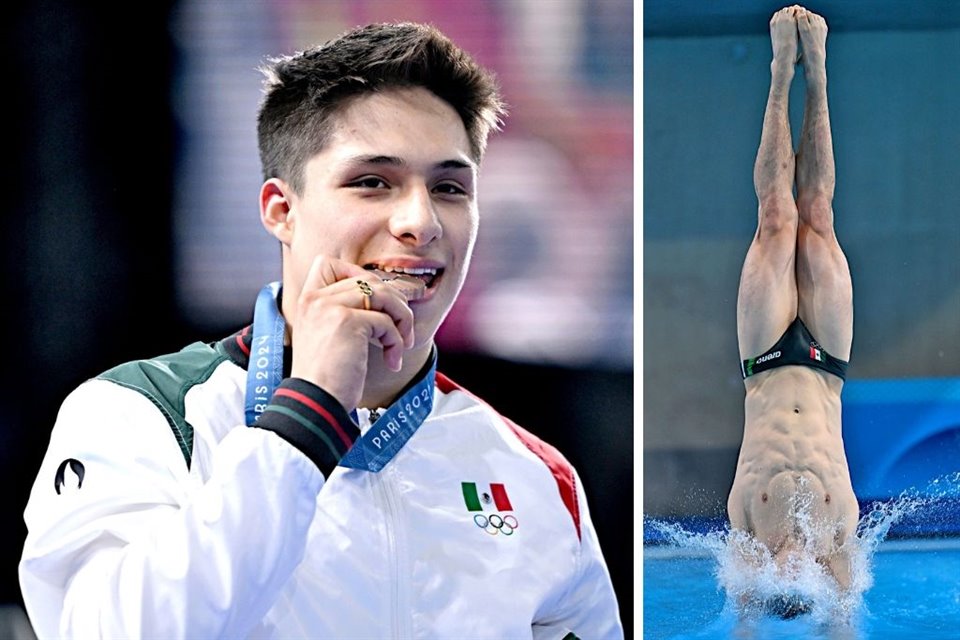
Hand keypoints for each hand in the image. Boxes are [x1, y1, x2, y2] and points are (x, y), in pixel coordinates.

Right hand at [288, 255, 415, 410]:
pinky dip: (396, 342)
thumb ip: (343, 312)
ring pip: (382, 294)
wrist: (315, 402)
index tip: (372, 302)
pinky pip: (386, 322)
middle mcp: (315, 298)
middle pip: (366, 278)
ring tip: (402, 342)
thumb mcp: (326, 335)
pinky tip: (392, 361)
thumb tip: (385, 297)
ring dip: (401, 318)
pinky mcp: (347, 322)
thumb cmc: (326, 377)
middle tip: (401, 327)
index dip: (356, 275)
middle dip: (392, 301)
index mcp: (307, 300)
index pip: (328, 263)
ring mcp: (330, 307)